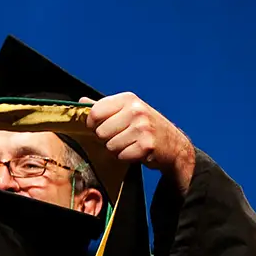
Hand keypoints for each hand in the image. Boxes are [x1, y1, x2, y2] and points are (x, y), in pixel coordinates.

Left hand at [81, 93, 195, 190]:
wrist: (174, 145)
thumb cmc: (146, 128)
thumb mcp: (127, 111)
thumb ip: (104, 107)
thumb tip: (82, 102)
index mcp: (128, 99)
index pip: (95, 112)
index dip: (92, 124)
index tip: (99, 127)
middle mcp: (136, 110)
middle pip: (100, 131)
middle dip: (106, 139)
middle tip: (120, 137)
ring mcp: (143, 128)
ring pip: (110, 145)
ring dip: (117, 149)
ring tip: (129, 144)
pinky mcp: (147, 145)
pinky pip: (121, 155)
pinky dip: (126, 157)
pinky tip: (136, 151)